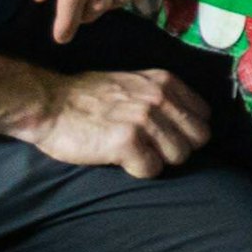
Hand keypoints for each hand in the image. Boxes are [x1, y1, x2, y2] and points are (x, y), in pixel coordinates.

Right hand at [20, 67, 208, 176]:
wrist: (48, 105)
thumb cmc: (87, 97)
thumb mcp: (133, 83)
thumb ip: (162, 96)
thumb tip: (191, 121)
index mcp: (164, 82)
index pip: (203, 116)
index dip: (187, 131)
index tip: (166, 136)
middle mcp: (158, 97)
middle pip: (198, 138)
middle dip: (178, 148)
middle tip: (151, 149)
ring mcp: (143, 119)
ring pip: (179, 156)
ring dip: (158, 160)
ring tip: (133, 152)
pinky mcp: (126, 141)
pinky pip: (152, 170)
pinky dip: (137, 170)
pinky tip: (119, 158)